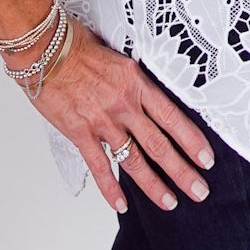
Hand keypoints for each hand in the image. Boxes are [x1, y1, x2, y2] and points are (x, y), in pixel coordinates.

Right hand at [29, 17, 215, 214]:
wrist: (44, 48)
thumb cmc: (76, 44)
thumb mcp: (117, 58)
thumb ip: (133, 80)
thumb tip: (147, 94)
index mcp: (136, 83)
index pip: (172, 117)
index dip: (191, 141)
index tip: (206, 159)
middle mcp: (124, 105)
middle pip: (159, 145)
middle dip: (182, 171)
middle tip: (199, 190)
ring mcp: (102, 121)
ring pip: (134, 160)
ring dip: (153, 184)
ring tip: (170, 202)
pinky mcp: (80, 133)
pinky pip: (99, 166)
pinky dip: (110, 188)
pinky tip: (122, 204)